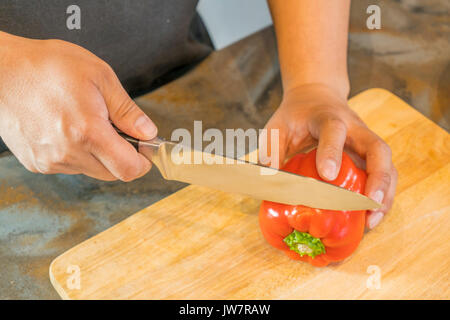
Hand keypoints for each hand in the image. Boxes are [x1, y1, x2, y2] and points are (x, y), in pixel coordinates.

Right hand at [0, 32, 156, 180]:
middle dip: (122, 156)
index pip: (128, 170)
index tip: (144, 149)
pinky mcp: (36, 163)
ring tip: (86, 123)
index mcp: (88, 133)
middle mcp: (68, 154)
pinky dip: (78, 153)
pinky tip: (68, 129)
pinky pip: (70, 166)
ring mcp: (50, 161)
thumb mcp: (100, 77)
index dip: (142, 162)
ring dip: (99, 154)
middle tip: (117, 130)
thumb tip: (147, 132)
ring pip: (91, 169)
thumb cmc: (48, 67)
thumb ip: (127, 110)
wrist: (1, 70)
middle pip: (112, 173)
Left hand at [259, 84, 397, 228]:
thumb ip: (272, 151)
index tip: (327, 175)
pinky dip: (381, 197)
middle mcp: (355, 128)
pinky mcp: (369, 156)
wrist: (315, 97)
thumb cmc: (295, 116)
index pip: (334, 129)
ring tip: (372, 221)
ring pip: (387, 165)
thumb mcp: (277, 127)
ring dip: (384, 194)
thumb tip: (271, 184)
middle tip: (368, 204)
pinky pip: (384, 175)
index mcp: (327, 117)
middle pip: (378, 148)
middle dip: (377, 178)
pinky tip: (371, 217)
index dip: (332, 151)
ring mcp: (366, 142)